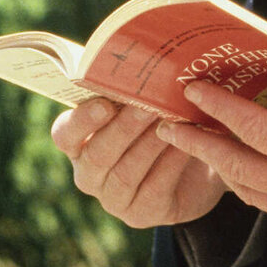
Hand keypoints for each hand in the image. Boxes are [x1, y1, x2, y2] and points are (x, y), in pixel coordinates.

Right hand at [51, 97, 226, 228]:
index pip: (65, 134)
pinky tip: (185, 146)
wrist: (201, 159)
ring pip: (124, 174)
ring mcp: (113, 198)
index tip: (105, 104)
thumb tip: (143, 53)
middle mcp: (89, 172)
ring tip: (170, 121)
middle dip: (123, 129)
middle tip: (147, 107)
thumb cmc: (164, 119)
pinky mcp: (141, 213)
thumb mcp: (146, 101)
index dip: (82, 120)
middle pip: (97, 155)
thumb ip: (133, 86)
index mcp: (80, 141)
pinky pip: (153, 189)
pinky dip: (169, 164)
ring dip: (148, 146)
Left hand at [156, 42, 266, 259]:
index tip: (190, 90)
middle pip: (240, 170)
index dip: (219, 108)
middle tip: (166, 126)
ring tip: (198, 145)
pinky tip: (247, 170)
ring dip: (222, 168)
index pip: (256, 131)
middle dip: (199, 145)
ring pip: (254, 194)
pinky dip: (252, 185)